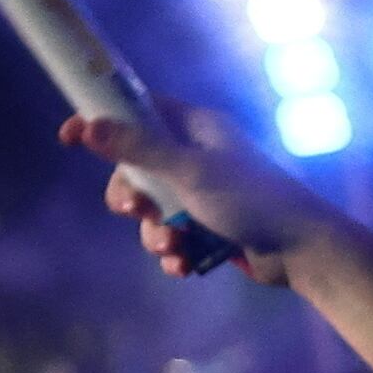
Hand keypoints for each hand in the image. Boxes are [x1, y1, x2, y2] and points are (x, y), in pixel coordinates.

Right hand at [61, 108, 372, 371]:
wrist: (301, 250)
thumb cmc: (250, 199)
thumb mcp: (189, 171)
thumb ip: (138, 149)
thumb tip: (87, 125)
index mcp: (198, 127)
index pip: (140, 109)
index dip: (105, 119)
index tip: (71, 136)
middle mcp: (199, 155)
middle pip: (137, 167)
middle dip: (131, 195)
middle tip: (135, 208)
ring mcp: (204, 193)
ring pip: (153, 209)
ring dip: (155, 232)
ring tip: (175, 244)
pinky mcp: (210, 227)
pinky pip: (174, 235)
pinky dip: (174, 250)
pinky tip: (186, 264)